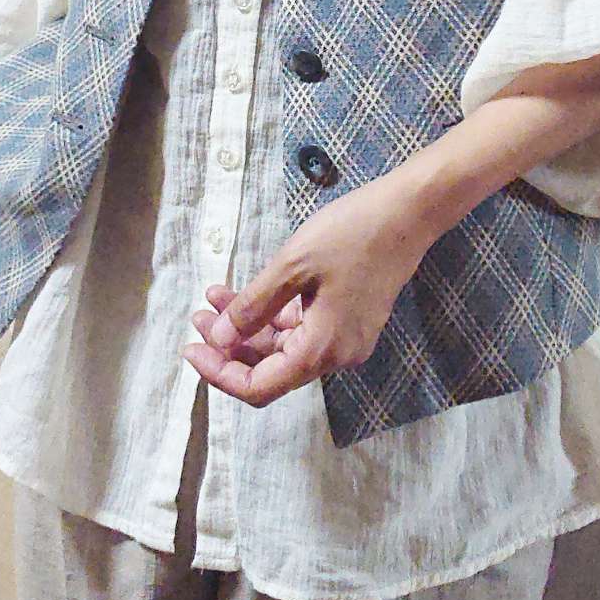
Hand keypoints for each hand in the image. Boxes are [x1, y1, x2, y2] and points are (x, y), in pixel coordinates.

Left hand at [180, 172, 438, 406]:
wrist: (407, 213)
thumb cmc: (351, 235)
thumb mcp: (293, 266)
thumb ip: (253, 307)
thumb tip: (220, 340)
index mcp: (322, 351)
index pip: (259, 387)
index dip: (220, 374)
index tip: (192, 348)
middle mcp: (336, 355)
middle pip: (270, 367)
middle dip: (230, 344)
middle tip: (198, 315)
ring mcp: (346, 337)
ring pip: (284, 345)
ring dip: (248, 324)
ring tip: (216, 295)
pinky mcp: (350, 317)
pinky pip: (302, 327)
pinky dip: (273, 312)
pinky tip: (249, 289)